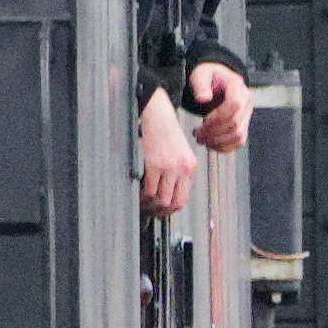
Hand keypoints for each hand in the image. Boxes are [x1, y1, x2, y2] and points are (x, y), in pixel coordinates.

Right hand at [136, 90, 195, 215]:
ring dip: (149, 205)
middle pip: (173, 203)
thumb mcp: (179, 153)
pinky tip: (137, 193)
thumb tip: (167, 196)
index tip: (160, 212)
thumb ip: (178, 173)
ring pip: (160, 199)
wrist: (157, 115)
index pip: (183, 199)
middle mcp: (183, 168)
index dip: (170, 210)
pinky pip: (149, 189)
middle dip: (159, 211)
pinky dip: (142, 195)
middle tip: (149, 211)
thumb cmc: (165, 134)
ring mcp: (169, 167)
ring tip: (141, 203)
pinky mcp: (154, 163)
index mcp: (190, 166)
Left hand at [184, 61, 251, 153]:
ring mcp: (246, 114)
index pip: (234, 105)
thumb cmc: (208, 77)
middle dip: (214, 132)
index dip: (218, 117)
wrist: (216, 80)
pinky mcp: (244, 124)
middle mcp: (246, 100)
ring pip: (238, 135)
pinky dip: (224, 147)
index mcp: (237, 85)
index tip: (203, 122)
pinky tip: (210, 144)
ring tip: (202, 140)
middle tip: (197, 135)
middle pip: (235, 123)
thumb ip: (201, 86)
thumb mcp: (201, 75)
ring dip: (218, 142)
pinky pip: (239, 141)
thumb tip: (203, 99)